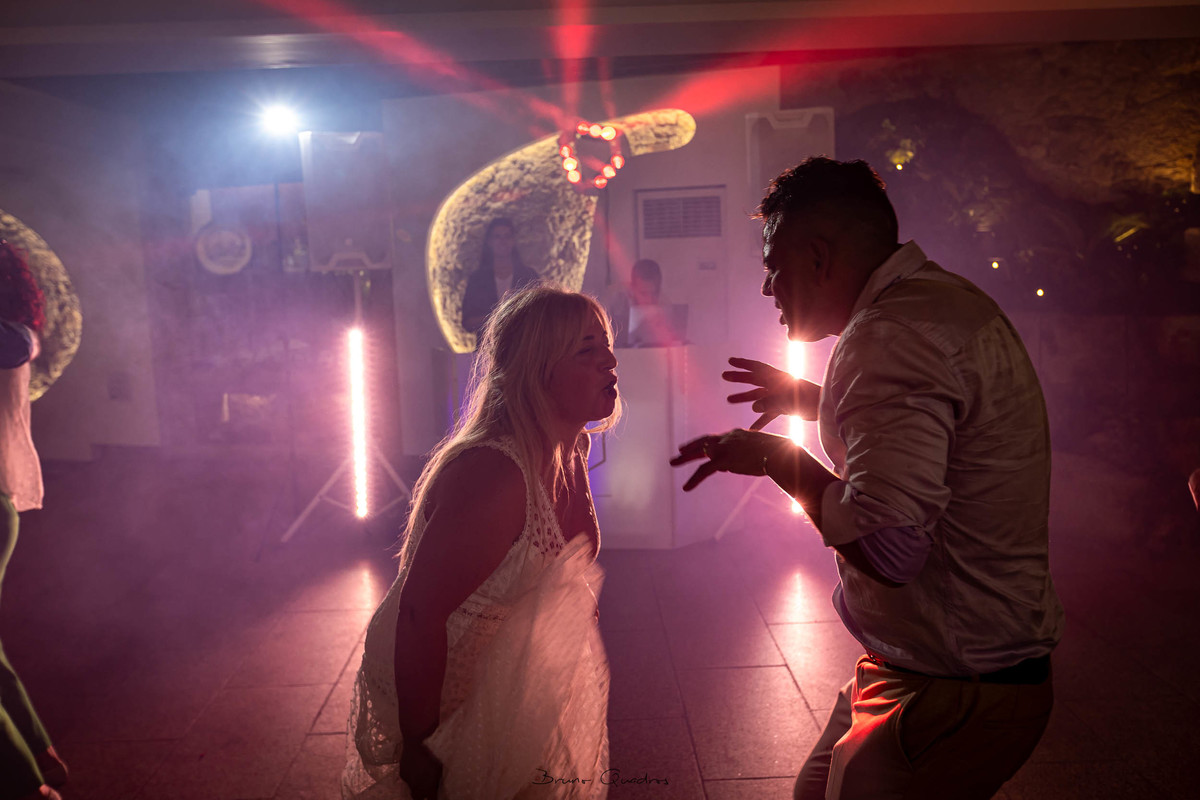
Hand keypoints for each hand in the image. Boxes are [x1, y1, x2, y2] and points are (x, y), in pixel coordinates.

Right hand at [400, 743, 442, 799]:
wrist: (415, 743)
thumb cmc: (430, 754)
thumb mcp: (438, 767)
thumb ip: (437, 778)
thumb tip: (435, 783)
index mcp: (428, 786)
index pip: (431, 799)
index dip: (433, 798)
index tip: (434, 797)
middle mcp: (416, 786)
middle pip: (418, 798)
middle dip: (422, 796)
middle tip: (426, 792)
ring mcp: (408, 780)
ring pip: (412, 787)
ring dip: (416, 785)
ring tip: (420, 776)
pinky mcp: (402, 774)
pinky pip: (407, 778)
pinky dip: (411, 776)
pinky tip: (415, 768)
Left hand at [670, 429, 790, 490]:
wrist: (781, 453)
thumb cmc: (779, 454)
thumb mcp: (762, 451)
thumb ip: (747, 456)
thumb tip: (736, 466)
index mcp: (737, 434)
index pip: (718, 439)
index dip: (707, 444)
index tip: (698, 446)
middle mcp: (728, 438)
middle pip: (704, 441)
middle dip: (690, 447)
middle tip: (678, 450)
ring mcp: (724, 447)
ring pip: (699, 454)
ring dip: (684, 458)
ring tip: (673, 462)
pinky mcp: (723, 460)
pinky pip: (704, 471)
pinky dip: (694, 480)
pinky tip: (686, 488)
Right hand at [723, 357, 820, 428]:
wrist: (825, 408)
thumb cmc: (810, 401)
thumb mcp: (789, 401)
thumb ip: (771, 403)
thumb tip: (753, 407)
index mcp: (778, 379)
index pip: (757, 368)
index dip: (743, 364)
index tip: (730, 361)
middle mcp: (777, 385)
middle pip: (754, 380)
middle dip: (739, 378)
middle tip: (724, 376)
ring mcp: (780, 396)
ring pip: (758, 396)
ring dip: (744, 397)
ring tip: (729, 400)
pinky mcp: (784, 408)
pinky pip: (767, 413)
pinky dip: (759, 420)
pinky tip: (751, 429)